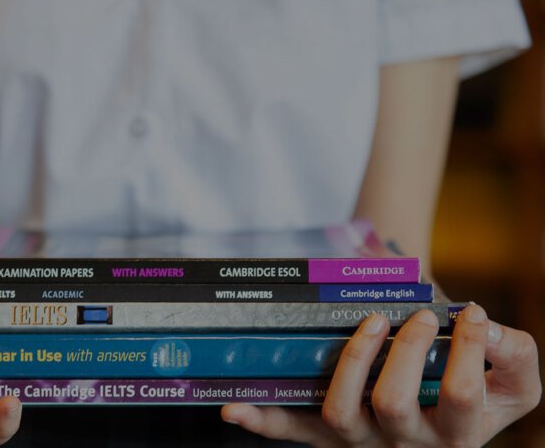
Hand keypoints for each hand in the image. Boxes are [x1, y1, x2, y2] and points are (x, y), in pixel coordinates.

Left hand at [221, 306, 541, 446]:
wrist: (448, 388)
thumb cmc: (476, 376)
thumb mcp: (512, 374)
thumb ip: (513, 352)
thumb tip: (482, 325)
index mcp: (455, 433)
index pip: (461, 397)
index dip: (466, 350)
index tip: (469, 312)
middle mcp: (405, 444)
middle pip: (394, 403)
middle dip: (404, 351)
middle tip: (418, 314)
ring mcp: (361, 440)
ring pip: (341, 412)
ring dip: (350, 363)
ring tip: (372, 322)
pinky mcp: (327, 431)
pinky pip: (291, 430)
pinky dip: (262, 421)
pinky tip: (233, 410)